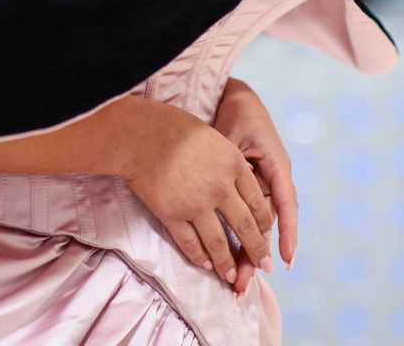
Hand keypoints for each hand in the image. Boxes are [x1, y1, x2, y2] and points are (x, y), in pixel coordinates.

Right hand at [123, 101, 274, 290]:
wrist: (138, 133)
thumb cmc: (172, 127)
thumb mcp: (213, 136)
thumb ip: (229, 162)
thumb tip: (241, 181)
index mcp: (234, 165)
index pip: (258, 203)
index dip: (264, 224)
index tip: (266, 236)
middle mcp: (220, 188)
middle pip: (245, 227)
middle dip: (256, 251)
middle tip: (264, 265)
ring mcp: (197, 204)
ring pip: (219, 243)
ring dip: (227, 263)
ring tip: (232, 276)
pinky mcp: (172, 214)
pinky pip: (190, 243)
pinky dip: (199, 257)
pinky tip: (204, 263)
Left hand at [214, 78, 297, 292]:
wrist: (233, 97)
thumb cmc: (237, 110)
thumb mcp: (233, 131)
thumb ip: (229, 158)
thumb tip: (224, 185)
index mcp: (277, 167)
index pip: (284, 205)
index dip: (286, 234)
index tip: (284, 260)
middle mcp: (272, 181)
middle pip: (265, 225)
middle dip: (256, 256)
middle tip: (241, 284)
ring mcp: (258, 187)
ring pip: (253, 226)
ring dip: (245, 253)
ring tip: (234, 282)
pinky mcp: (244, 188)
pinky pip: (242, 217)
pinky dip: (236, 237)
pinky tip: (229, 260)